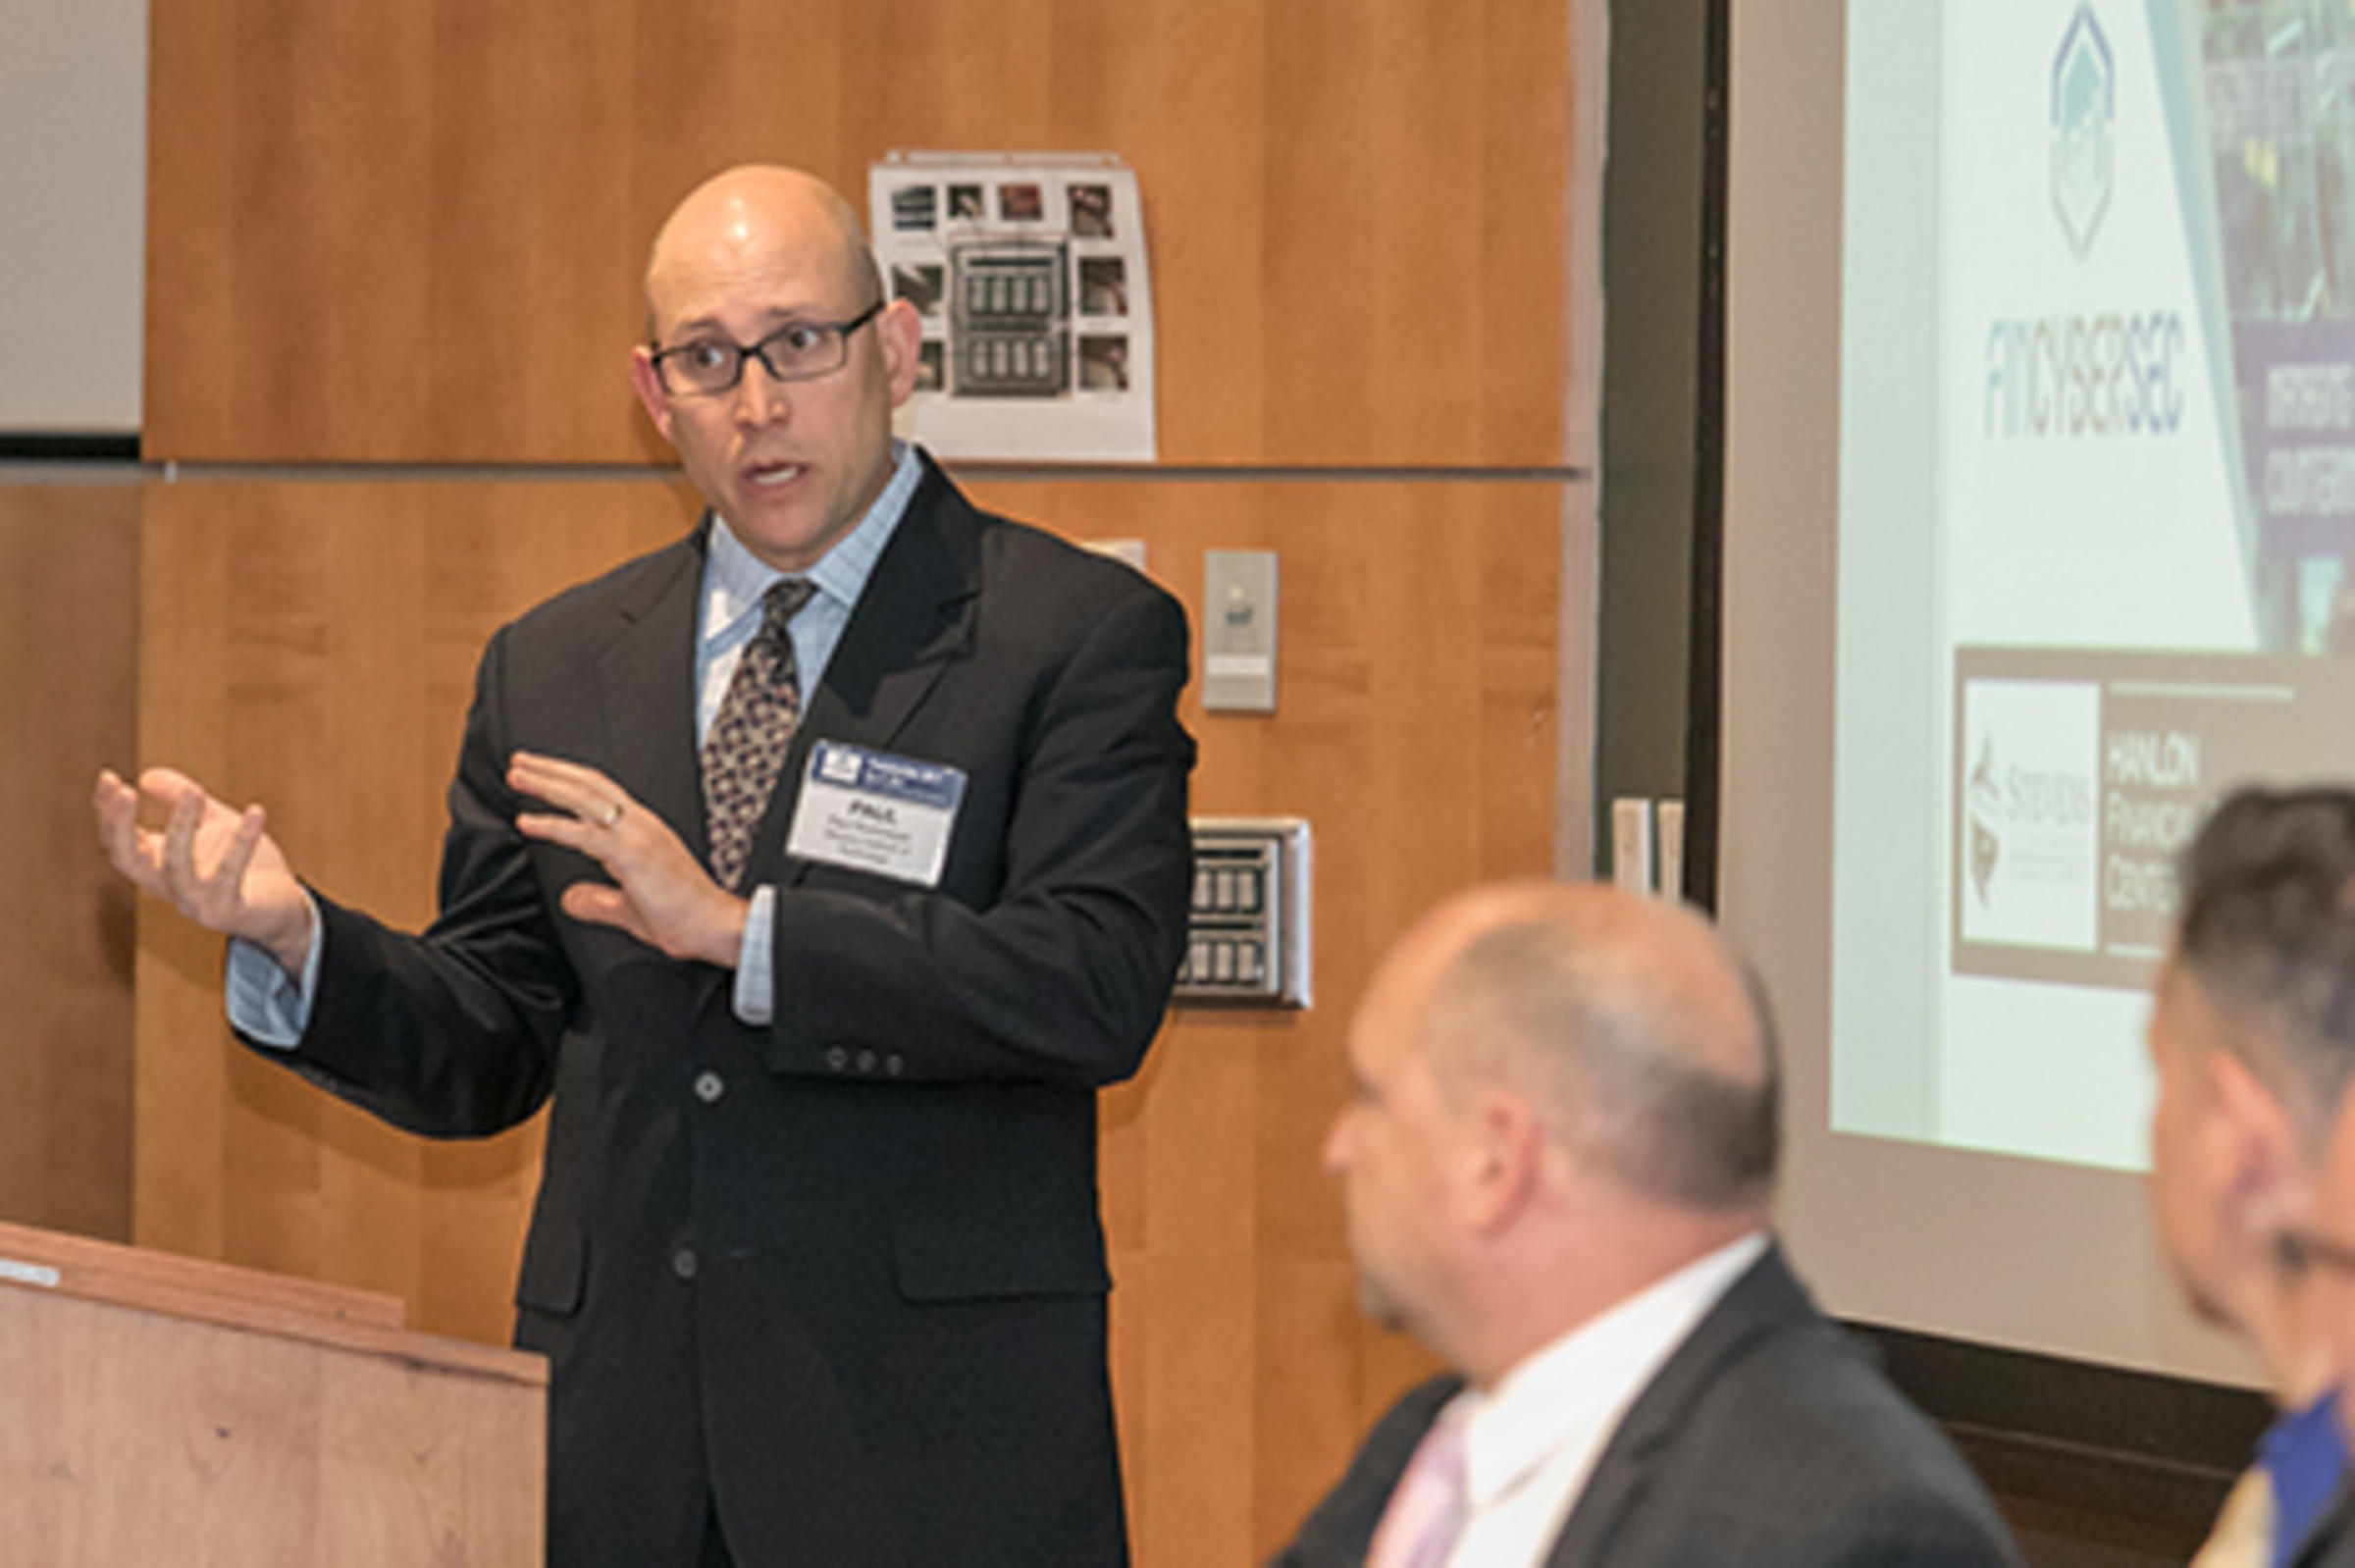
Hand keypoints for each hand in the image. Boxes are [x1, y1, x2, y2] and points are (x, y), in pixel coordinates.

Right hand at [93, 766, 314, 974]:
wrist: (285, 911)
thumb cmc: (246, 867)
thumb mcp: (212, 823)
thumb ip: (181, 798)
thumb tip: (146, 775)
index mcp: (157, 867)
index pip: (117, 841)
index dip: (107, 812)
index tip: (107, 777)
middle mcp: (169, 887)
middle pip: (127, 859)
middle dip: (120, 826)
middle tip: (125, 791)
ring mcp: (196, 902)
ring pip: (176, 864)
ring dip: (182, 824)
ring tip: (194, 790)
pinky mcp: (228, 910)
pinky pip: (231, 873)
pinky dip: (242, 842)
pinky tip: (257, 811)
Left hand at [508, 752, 746, 966]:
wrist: (716, 926)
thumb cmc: (685, 916)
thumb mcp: (628, 908)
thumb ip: (597, 901)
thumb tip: (570, 899)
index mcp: (644, 829)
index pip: (602, 793)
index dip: (570, 780)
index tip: (542, 774)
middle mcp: (641, 824)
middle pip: (590, 785)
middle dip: (552, 771)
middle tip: (520, 762)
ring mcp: (637, 836)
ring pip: (585, 798)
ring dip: (547, 785)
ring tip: (518, 775)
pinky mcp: (631, 855)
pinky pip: (583, 834)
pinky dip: (552, 825)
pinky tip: (526, 821)